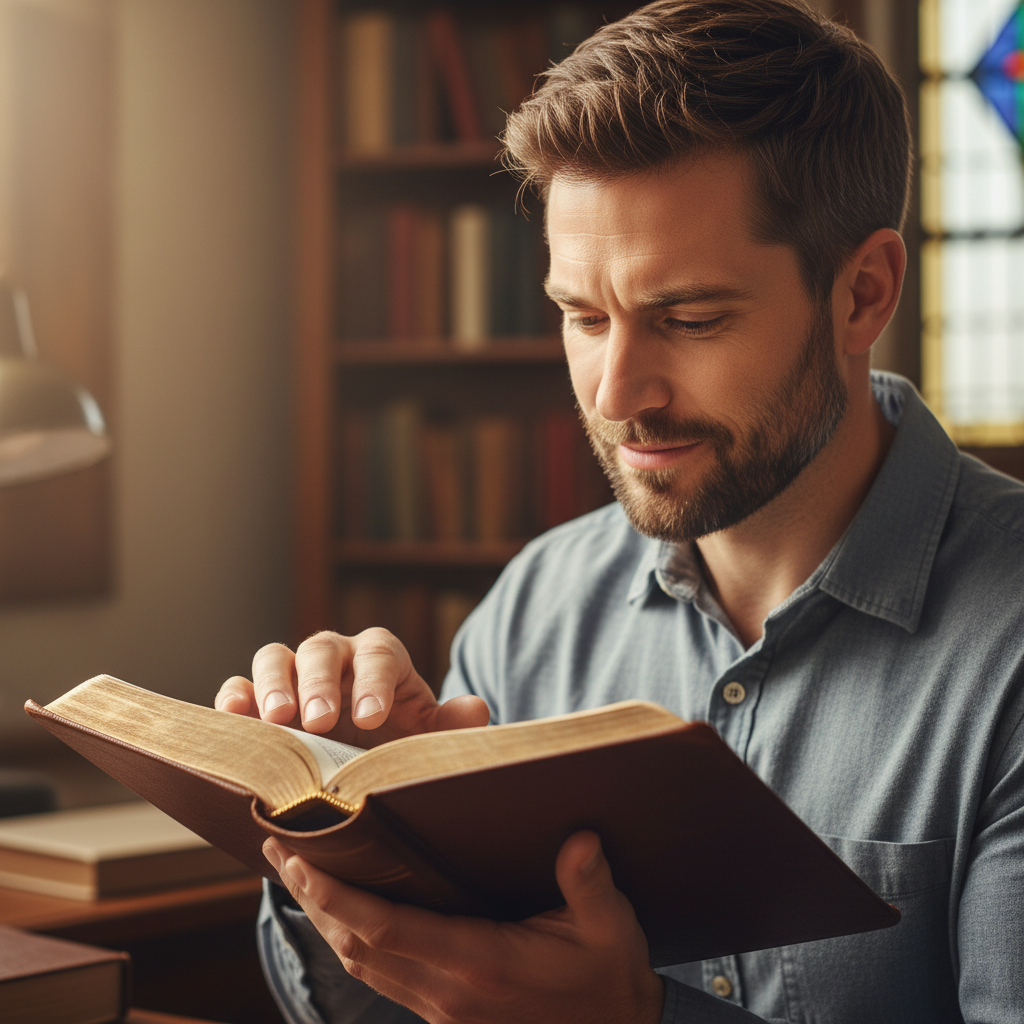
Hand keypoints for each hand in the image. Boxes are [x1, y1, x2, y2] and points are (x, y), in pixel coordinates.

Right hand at [214, 630, 488, 747]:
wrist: (360, 766)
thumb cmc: (397, 743)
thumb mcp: (427, 738)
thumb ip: (451, 725)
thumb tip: (476, 709)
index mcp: (380, 658)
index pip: (379, 654)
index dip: (375, 681)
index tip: (373, 719)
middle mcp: (335, 657)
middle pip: (323, 649)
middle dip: (321, 683)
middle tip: (320, 722)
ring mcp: (292, 674)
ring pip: (276, 657)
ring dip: (274, 684)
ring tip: (277, 721)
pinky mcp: (256, 698)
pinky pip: (240, 686)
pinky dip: (234, 696)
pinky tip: (234, 718)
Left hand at [263, 830, 664, 1023]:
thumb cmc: (608, 979)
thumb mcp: (610, 929)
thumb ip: (589, 884)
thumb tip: (579, 840)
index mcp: (478, 963)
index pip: (385, 928)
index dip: (337, 896)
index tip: (302, 861)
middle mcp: (446, 990)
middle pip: (356, 944)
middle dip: (313, 898)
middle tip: (279, 852)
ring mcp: (441, 1008)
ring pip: (361, 963)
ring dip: (325, 919)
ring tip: (299, 875)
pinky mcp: (444, 1013)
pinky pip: (380, 975)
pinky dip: (351, 940)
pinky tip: (345, 914)